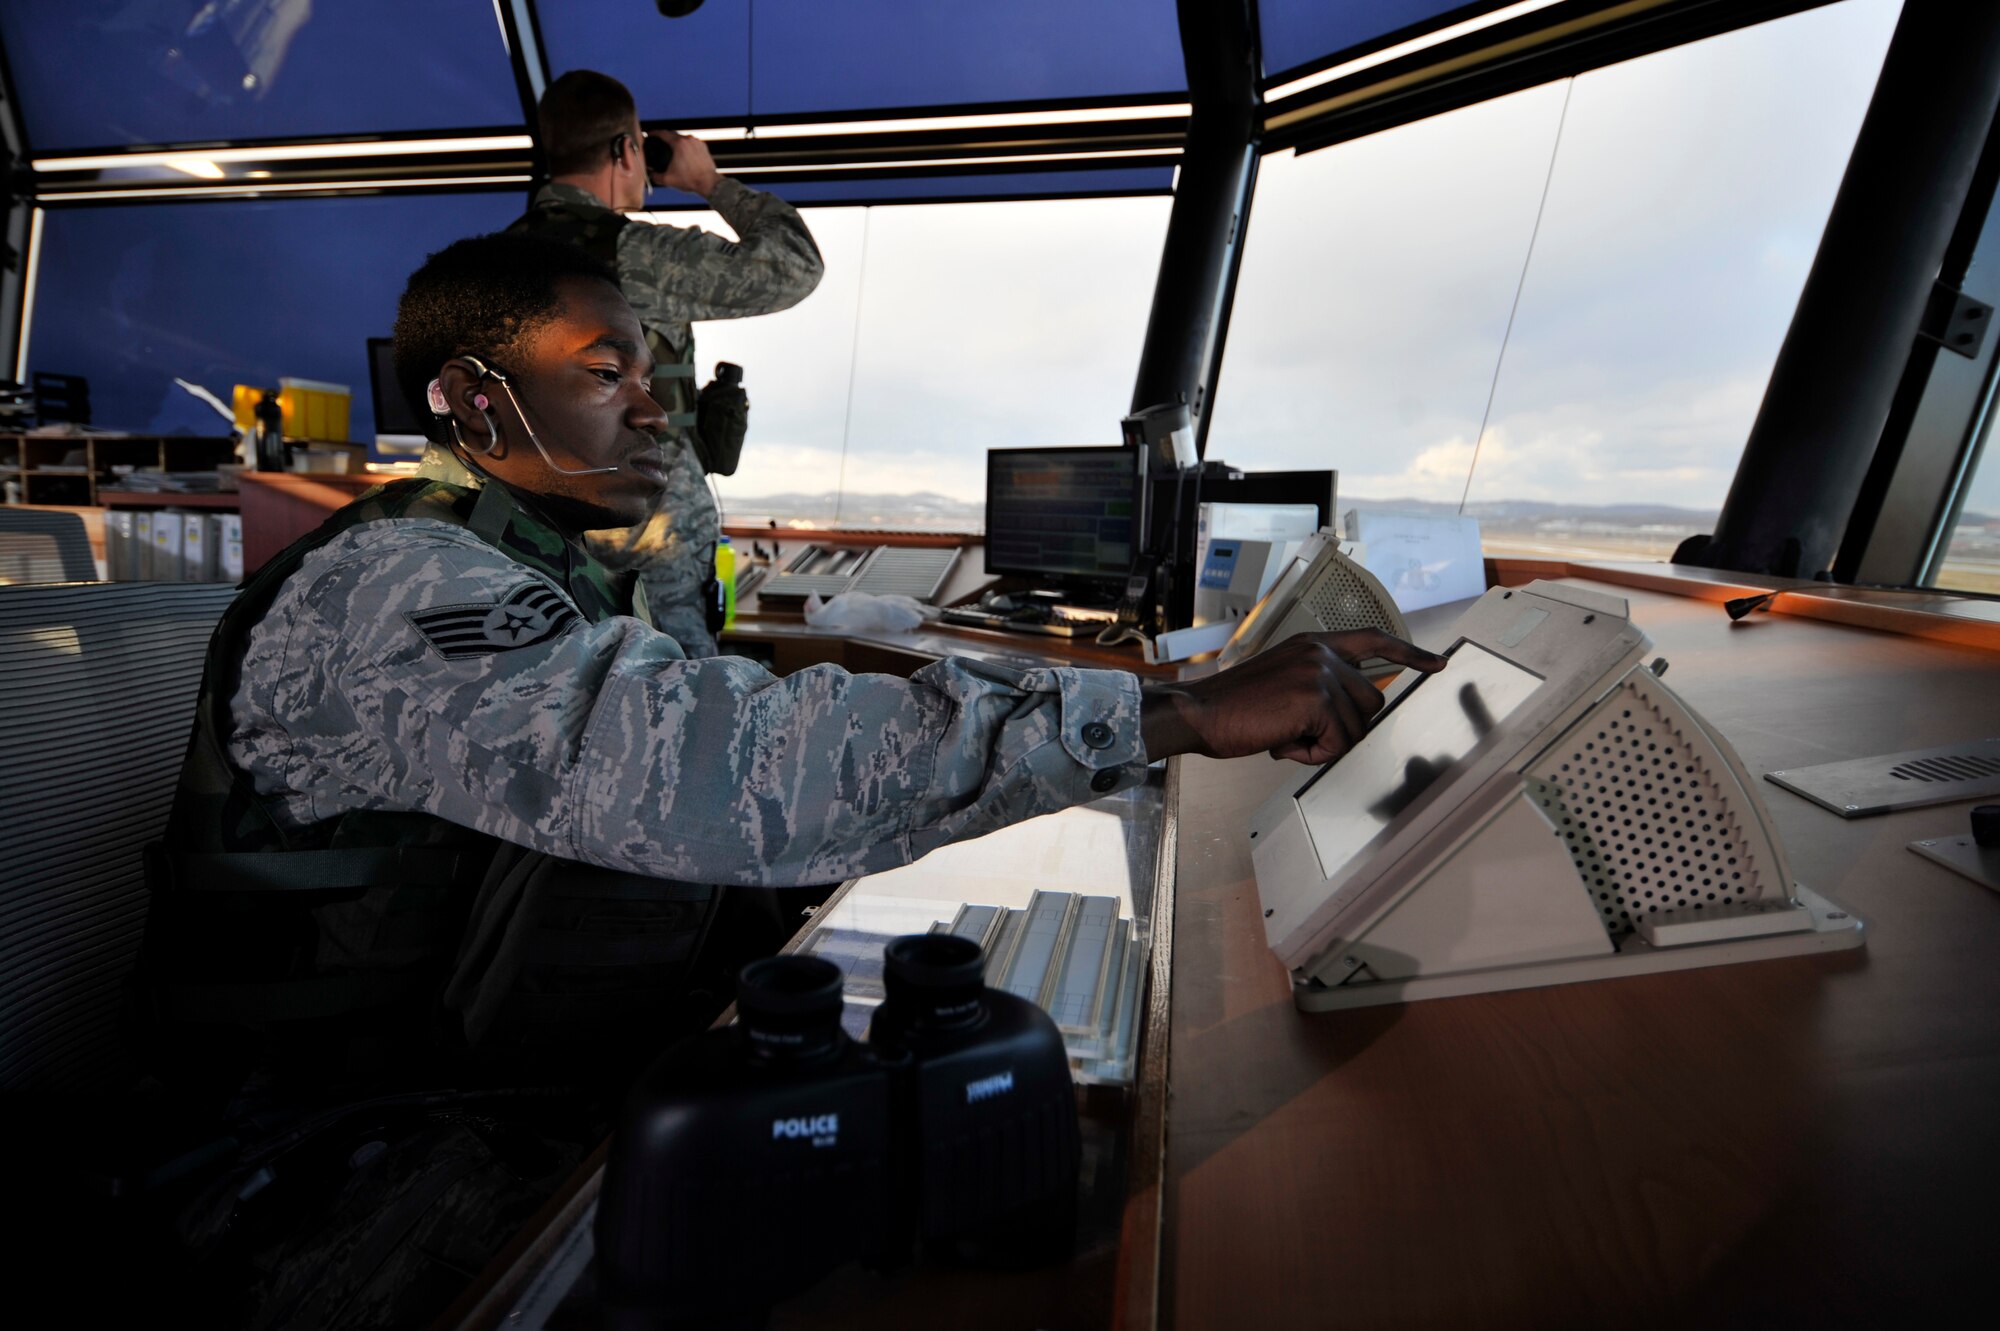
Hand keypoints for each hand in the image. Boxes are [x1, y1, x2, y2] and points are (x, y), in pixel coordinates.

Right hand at [650, 129, 721, 196]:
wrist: (708, 183)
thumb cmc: (690, 180)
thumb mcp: (668, 180)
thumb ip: (656, 177)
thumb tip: (651, 175)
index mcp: (679, 143)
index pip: (663, 133)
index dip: (654, 133)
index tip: (650, 134)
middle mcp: (688, 139)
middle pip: (673, 135)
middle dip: (665, 139)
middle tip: (659, 143)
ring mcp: (697, 142)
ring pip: (683, 139)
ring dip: (676, 143)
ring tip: (672, 151)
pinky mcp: (703, 147)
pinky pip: (692, 144)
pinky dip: (686, 147)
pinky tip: (683, 155)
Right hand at [1139, 629, 1447, 764]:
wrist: (1200, 712)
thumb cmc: (1233, 708)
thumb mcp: (1282, 683)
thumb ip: (1317, 685)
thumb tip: (1348, 714)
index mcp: (1313, 645)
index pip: (1372, 639)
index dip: (1408, 654)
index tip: (1436, 663)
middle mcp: (1320, 652)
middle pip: (1371, 702)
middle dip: (1343, 729)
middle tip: (1299, 734)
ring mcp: (1320, 673)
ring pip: (1355, 728)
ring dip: (1322, 745)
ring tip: (1283, 736)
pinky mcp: (1315, 699)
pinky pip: (1336, 743)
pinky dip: (1310, 755)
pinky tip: (1280, 743)